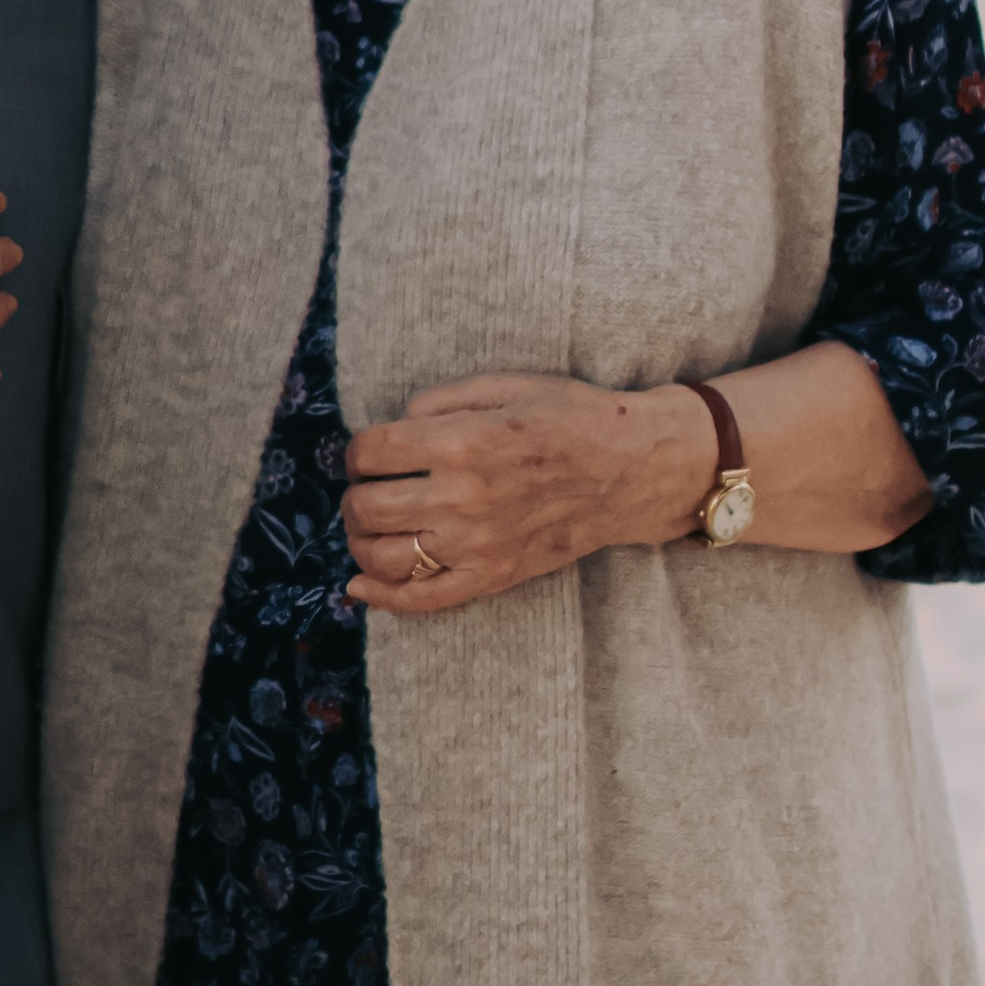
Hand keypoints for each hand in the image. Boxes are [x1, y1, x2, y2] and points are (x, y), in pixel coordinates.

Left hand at [340, 370, 712, 613]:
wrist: (630, 469)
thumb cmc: (568, 417)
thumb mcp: (503, 386)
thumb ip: (438, 401)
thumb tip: (394, 424)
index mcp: (461, 442)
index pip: (370, 452)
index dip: (357, 450)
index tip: (368, 451)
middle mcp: (463, 498)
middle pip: (366, 507)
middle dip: (354, 494)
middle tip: (368, 486)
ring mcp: (477, 544)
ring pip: (383, 557)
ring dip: (360, 541)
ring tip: (368, 525)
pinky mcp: (493, 576)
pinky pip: (424, 599)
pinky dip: (383, 597)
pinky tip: (360, 587)